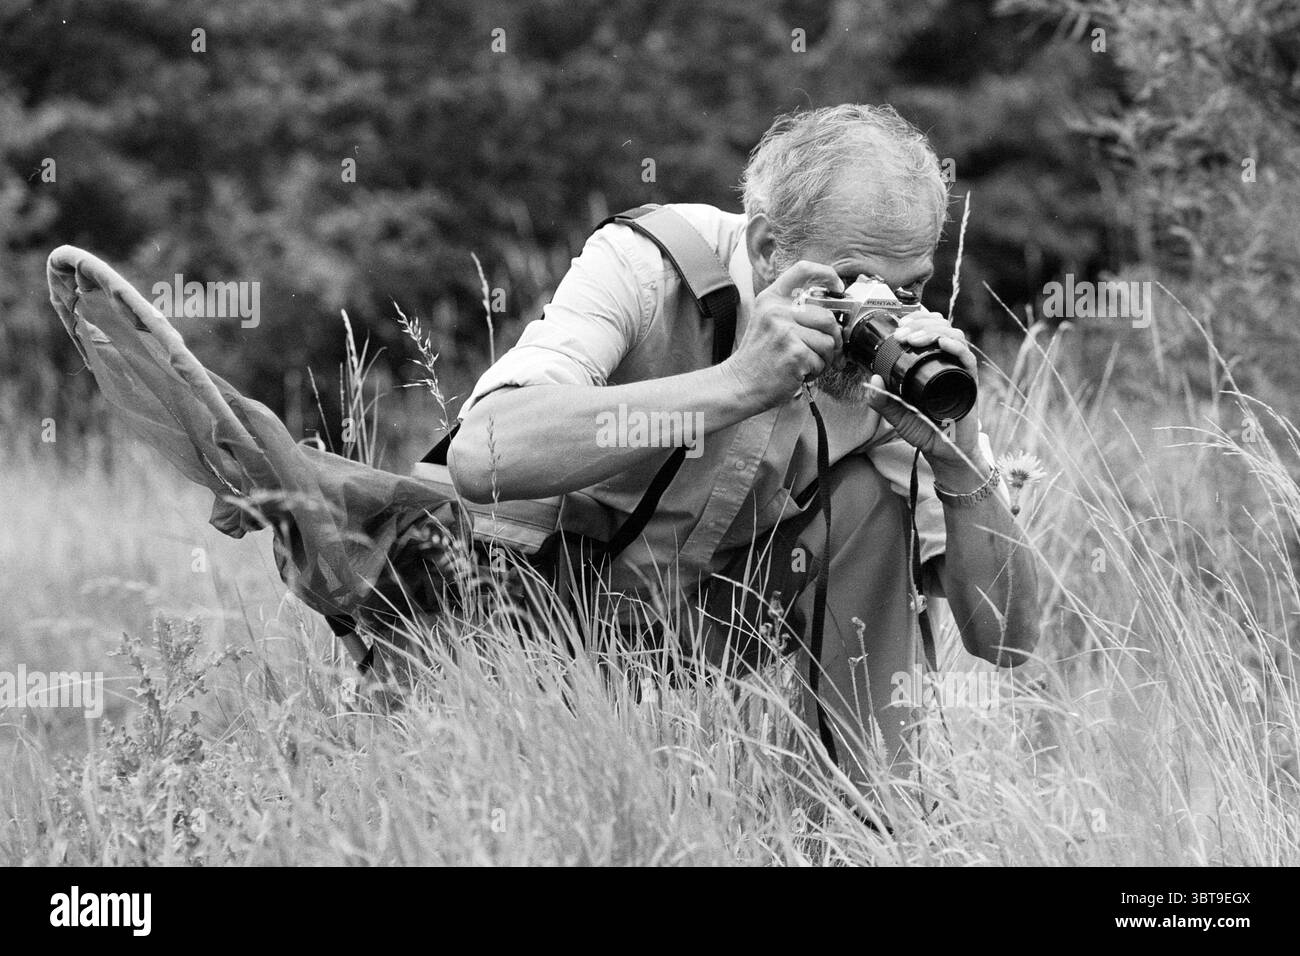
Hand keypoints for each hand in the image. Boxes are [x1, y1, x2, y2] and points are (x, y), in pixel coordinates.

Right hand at [723, 260, 843, 409]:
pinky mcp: (795, 353)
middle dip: (833, 338)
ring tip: (807, 363)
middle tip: (826, 350)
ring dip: (824, 358)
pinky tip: (800, 372)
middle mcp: (776, 311)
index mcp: (770, 299)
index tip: (838, 287)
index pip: (802, 270)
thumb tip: (830, 313)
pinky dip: (816, 371)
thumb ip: (791, 310)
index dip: (826, 274)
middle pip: (827, 316)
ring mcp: (785, 331)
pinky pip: (822, 360)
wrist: (740, 384)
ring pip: (828, 341)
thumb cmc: (758, 358)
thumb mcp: (766, 322)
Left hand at [865, 310, 986, 486]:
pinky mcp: (969, 383)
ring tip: (914, 338)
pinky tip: (942, 343)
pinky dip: (955, 347)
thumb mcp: (897, 415)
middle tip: (903, 332)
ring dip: (934, 331)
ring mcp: (959, 371)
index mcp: (930, 365)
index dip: (918, 321)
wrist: (944, 452)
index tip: (900, 325)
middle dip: (922, 323)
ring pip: (954, 337)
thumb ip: (883, 400)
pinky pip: (967, 358)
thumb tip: (872, 380)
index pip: (929, 331)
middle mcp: (946, 363)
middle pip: (942, 328)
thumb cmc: (925, 431)